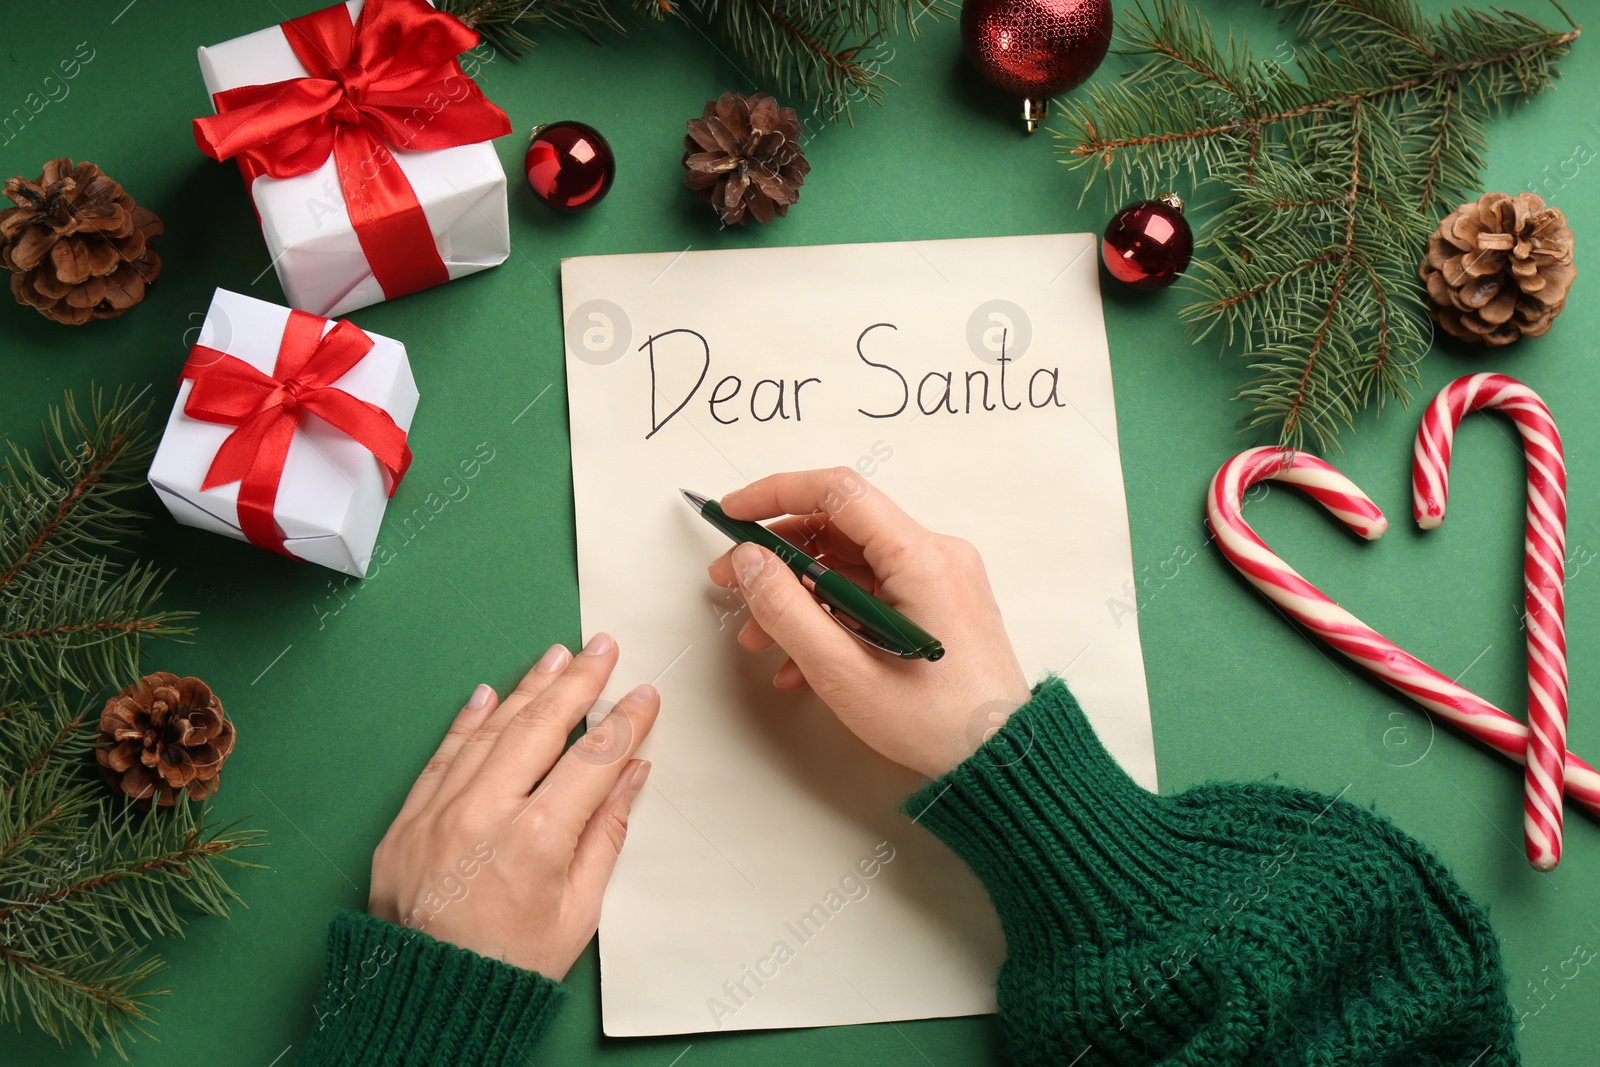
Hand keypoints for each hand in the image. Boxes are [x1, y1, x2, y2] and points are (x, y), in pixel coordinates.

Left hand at [367, 634, 657, 979]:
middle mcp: (485, 814)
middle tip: (602, 647)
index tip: (645, 695)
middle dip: (578, 682)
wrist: (425, 1000)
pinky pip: (441, 756)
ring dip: (526, 689)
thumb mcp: (578, 913)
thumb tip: (632, 774)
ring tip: (556, 657)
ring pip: (490, 731)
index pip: (594, 760)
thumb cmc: (509, 966)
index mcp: (537, 841)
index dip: (625, 723)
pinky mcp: (407, 821)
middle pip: (541, 728)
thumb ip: (606, 835)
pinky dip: (466, 722)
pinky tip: (490, 694)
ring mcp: (439, 813)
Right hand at [707, 468, 1030, 778]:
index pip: (838, 492)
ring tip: (761, 637)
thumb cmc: (937, 724)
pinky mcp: (936, 604)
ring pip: (850, 563)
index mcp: (920, 558)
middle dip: (778, 554)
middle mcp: (935, 555)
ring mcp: (938, 579)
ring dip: (799, 594)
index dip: (776, 493)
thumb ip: (787, 610)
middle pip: (839, 527)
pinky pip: (870, 591)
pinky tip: (799, 658)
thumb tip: (750, 562)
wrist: (998, 762)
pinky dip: (830, 614)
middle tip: (732, 580)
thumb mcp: (843, 672)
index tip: (734, 513)